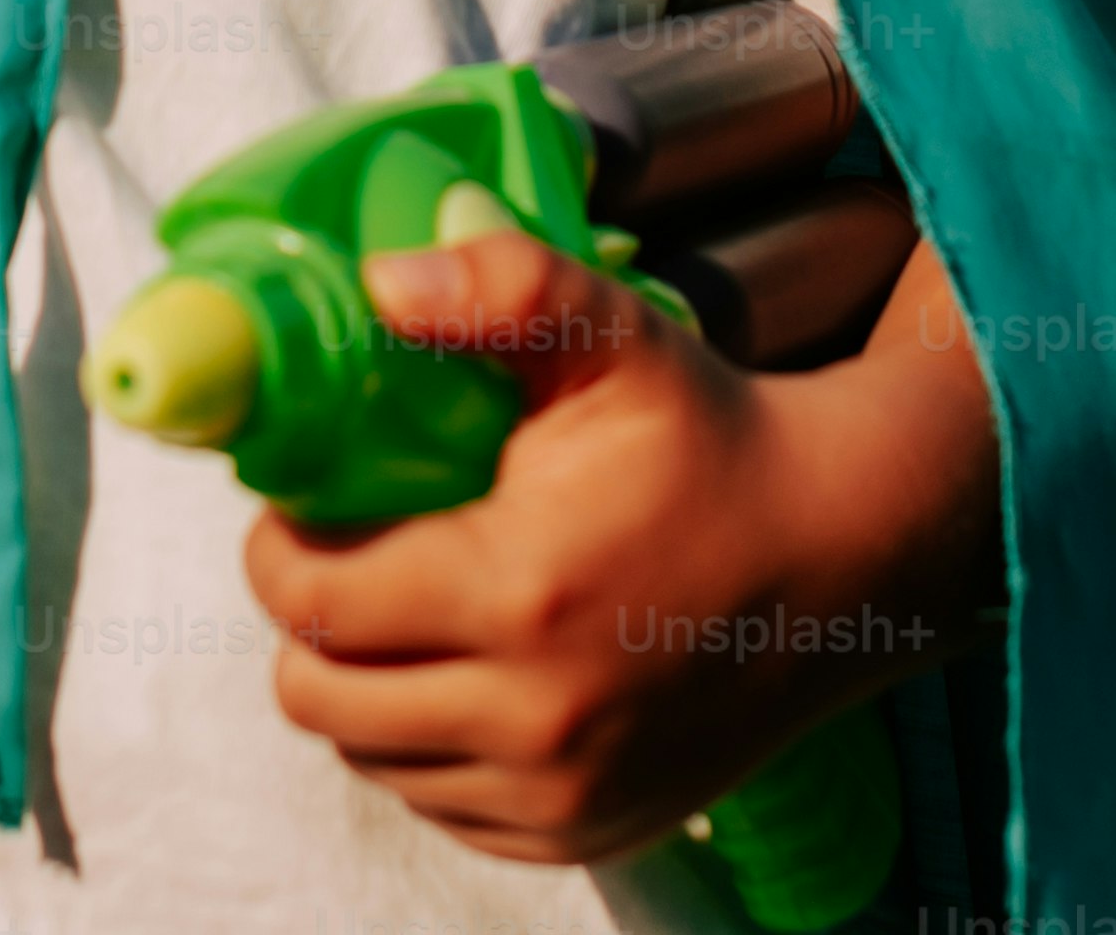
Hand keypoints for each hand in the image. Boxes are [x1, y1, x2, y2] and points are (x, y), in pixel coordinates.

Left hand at [244, 229, 998, 868]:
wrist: (838, 560)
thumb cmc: (710, 442)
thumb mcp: (615, 338)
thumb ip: (500, 288)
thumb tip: (377, 279)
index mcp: (519, 595)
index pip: (313, 602)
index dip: (277, 548)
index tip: (300, 507)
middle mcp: (533, 720)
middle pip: (319, 695)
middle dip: (307, 621)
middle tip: (344, 557)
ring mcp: (558, 794)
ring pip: (371, 757)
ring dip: (363, 685)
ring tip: (407, 608)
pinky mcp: (580, 835)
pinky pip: (440, 807)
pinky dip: (427, 748)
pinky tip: (467, 672)